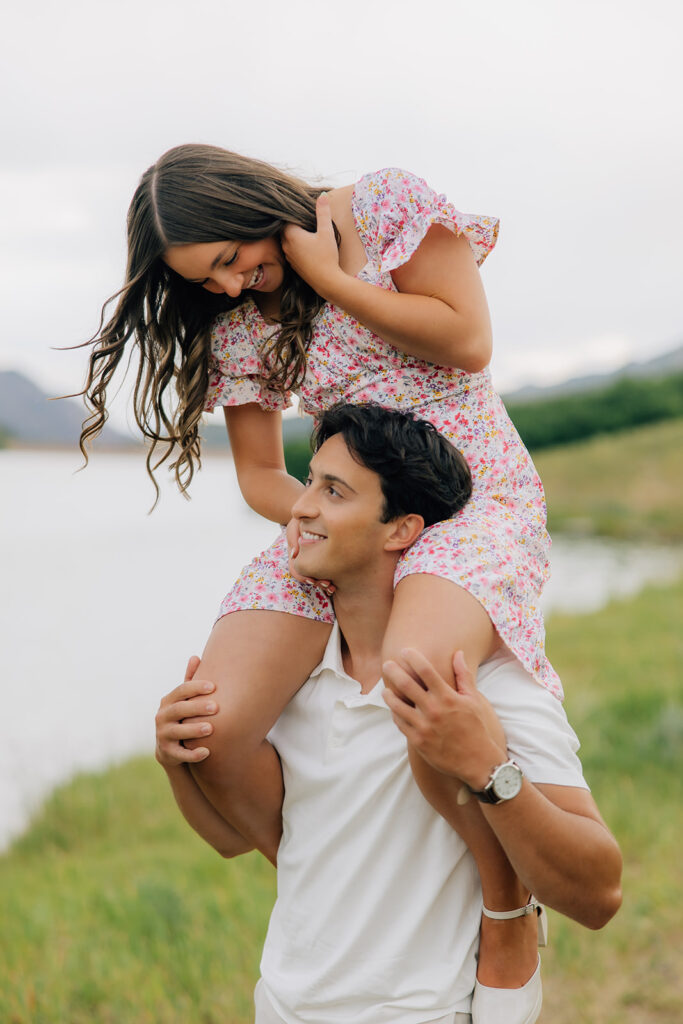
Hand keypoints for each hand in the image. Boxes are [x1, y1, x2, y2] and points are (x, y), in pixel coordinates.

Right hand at [155, 657, 218, 766]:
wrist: (170, 749)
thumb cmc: (183, 718)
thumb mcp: (184, 700)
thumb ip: (189, 681)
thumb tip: (195, 656)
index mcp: (168, 701)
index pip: (180, 691)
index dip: (195, 687)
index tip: (213, 686)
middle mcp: (162, 716)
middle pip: (179, 710)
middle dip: (197, 707)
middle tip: (216, 707)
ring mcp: (162, 735)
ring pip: (177, 732)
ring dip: (194, 730)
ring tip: (211, 729)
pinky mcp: (166, 752)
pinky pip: (179, 754)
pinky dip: (192, 754)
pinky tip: (207, 752)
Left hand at [281, 193, 343, 298]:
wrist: (326, 281)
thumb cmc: (327, 256)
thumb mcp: (326, 232)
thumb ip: (323, 213)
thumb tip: (322, 195)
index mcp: (291, 235)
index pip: (286, 218)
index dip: (294, 213)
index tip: (302, 210)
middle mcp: (286, 245)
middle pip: (285, 229)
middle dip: (294, 223)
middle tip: (305, 219)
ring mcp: (288, 256)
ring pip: (287, 240)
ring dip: (295, 235)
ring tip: (306, 231)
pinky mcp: (293, 264)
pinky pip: (291, 250)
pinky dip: (296, 245)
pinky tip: (307, 245)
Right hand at [286, 517, 335, 595]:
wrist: (314, 511)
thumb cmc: (304, 517)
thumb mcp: (295, 523)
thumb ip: (293, 536)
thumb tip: (294, 554)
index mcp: (295, 552)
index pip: (295, 569)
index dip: (303, 577)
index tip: (313, 580)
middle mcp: (302, 557)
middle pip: (306, 576)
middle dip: (316, 582)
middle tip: (328, 586)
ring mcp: (312, 557)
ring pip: (314, 575)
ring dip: (322, 583)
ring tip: (332, 587)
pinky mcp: (322, 556)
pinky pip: (323, 570)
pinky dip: (328, 577)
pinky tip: (335, 583)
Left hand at [382, 649, 506, 788]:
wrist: (477, 761)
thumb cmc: (476, 727)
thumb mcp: (473, 700)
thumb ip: (463, 675)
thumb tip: (458, 653)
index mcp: (447, 697)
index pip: (426, 671)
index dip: (413, 658)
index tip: (405, 651)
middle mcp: (434, 710)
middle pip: (406, 685)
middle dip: (394, 671)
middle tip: (386, 664)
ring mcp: (424, 727)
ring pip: (397, 706)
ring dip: (389, 694)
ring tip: (386, 689)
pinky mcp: (418, 741)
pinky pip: (400, 724)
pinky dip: (395, 714)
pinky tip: (395, 709)